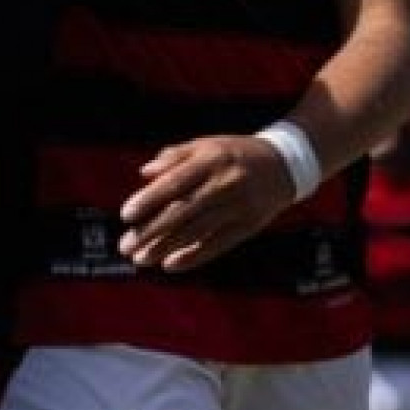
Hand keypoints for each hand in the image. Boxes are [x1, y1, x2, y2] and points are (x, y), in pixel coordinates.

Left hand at [117, 134, 295, 271]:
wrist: (284, 164)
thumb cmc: (233, 153)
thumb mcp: (205, 145)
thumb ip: (173, 157)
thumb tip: (144, 173)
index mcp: (210, 159)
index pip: (174, 182)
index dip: (149, 200)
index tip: (125, 215)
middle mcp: (225, 183)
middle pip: (183, 211)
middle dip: (152, 231)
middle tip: (126, 246)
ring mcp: (239, 206)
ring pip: (198, 232)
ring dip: (167, 248)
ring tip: (141, 259)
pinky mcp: (250, 225)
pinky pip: (219, 244)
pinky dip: (194, 256)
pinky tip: (171, 265)